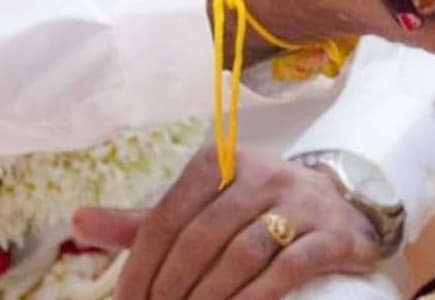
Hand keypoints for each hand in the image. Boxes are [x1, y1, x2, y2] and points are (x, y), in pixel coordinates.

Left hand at [72, 147, 379, 299]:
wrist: (341, 207)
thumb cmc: (260, 208)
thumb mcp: (204, 206)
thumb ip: (148, 220)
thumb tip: (79, 222)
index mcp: (223, 162)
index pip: (169, 214)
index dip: (142, 265)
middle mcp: (263, 174)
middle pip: (202, 236)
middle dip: (171, 287)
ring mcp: (300, 202)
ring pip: (243, 251)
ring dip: (209, 296)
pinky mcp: (330, 232)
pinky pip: (289, 265)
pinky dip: (258, 295)